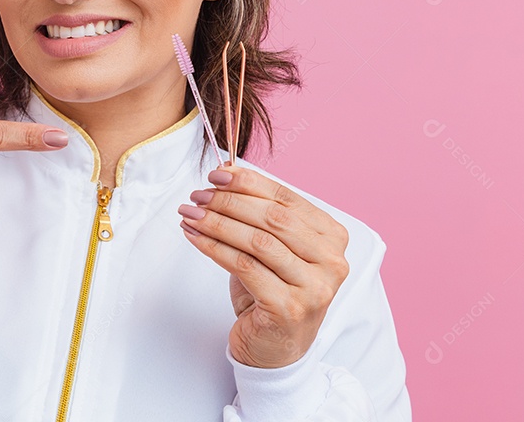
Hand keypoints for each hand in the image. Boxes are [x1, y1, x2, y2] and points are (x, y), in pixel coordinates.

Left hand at [177, 164, 349, 367]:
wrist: (276, 350)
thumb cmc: (272, 292)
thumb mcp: (271, 248)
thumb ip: (258, 213)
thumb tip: (227, 173)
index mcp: (333, 238)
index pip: (287, 199)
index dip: (249, 182)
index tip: (217, 174)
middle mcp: (331, 262)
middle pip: (273, 218)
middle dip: (229, 201)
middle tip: (198, 195)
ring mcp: (313, 287)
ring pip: (257, 241)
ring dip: (216, 222)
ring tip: (190, 213)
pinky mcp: (288, 308)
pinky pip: (243, 266)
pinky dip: (213, 247)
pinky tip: (194, 236)